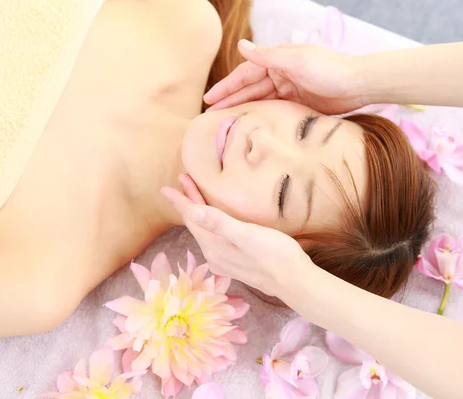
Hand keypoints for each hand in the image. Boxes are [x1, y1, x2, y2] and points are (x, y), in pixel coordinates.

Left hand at [162, 175, 310, 295]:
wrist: (296, 282)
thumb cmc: (276, 255)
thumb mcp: (247, 236)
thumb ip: (219, 223)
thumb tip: (191, 211)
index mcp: (214, 247)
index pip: (192, 219)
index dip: (180, 201)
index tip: (166, 188)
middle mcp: (215, 256)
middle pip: (197, 224)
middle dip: (189, 203)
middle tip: (182, 181)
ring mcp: (225, 261)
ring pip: (206, 231)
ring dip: (200, 212)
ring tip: (195, 196)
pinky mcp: (237, 262)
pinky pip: (216, 238)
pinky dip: (212, 223)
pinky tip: (216, 221)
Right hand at [203, 40, 365, 114]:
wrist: (360, 85)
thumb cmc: (329, 69)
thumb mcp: (296, 61)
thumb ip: (267, 56)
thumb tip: (240, 45)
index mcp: (277, 61)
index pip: (244, 75)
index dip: (225, 87)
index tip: (208, 100)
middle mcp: (281, 74)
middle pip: (249, 90)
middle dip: (230, 102)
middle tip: (210, 117)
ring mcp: (290, 90)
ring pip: (260, 102)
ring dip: (244, 111)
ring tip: (226, 125)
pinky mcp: (300, 104)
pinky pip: (275, 111)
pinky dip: (262, 118)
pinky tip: (252, 128)